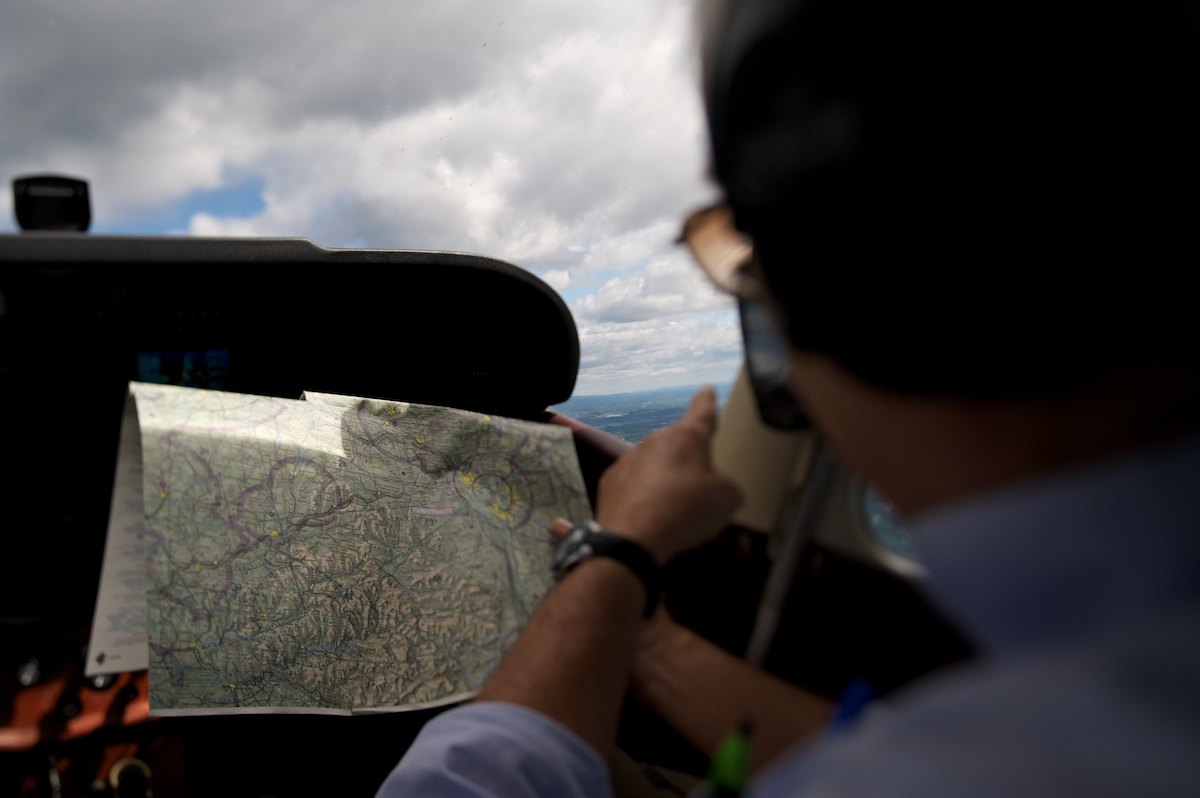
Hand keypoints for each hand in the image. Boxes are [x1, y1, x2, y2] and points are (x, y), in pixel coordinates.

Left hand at [587, 386, 742, 564]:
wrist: (634, 537)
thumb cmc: (686, 511)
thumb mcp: (727, 500)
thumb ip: (729, 487)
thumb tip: (723, 491)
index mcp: (687, 437)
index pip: (702, 411)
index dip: (708, 401)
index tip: (707, 389)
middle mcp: (656, 440)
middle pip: (677, 444)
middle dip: (688, 461)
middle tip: (698, 488)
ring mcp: (629, 459)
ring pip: (654, 464)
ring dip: (664, 479)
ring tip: (674, 509)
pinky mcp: (611, 480)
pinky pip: (633, 484)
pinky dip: (642, 496)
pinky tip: (650, 516)